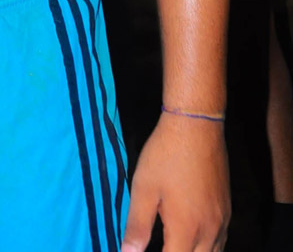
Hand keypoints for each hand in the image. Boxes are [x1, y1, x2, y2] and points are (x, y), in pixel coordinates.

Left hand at [121, 112, 228, 250]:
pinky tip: (194, 240)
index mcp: (187, 230)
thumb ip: (137, 227)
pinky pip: (221, 241)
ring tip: (174, 244)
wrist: (196, 126)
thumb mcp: (143, 189)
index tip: (144, 250)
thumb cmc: (165, 156)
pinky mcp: (227, 209)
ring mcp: (223, 220)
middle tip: (162, 245)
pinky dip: (208, 248)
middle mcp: (210, 231)